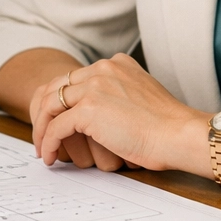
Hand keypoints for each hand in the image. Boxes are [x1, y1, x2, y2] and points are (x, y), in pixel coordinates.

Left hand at [31, 54, 211, 174]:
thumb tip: (102, 117)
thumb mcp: (142, 97)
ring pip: (50, 105)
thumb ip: (120, 96)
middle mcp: (102, 68)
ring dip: (42, 129)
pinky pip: (56, 126)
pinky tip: (49, 156)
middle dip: (45, 113)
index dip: (60, 101)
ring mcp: (94, 86)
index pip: (75, 78)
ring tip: (42, 149)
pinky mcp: (88, 109)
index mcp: (116, 63)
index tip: (56, 121)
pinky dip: (48, 142)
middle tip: (42, 136)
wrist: (179, 134)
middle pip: (57, 87)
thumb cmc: (169, 127)